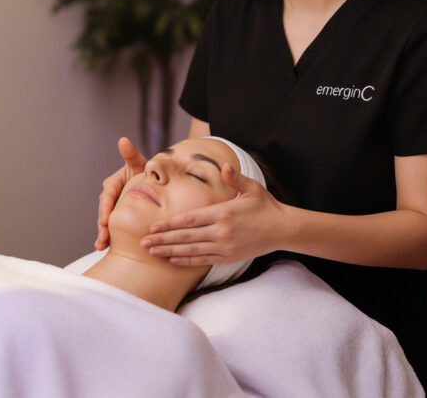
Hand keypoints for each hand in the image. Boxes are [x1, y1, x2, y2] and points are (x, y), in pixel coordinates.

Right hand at [95, 137, 146, 249]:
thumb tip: (123, 140)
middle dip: (102, 225)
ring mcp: (114, 207)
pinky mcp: (118, 216)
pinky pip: (111, 227)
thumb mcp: (140, 164)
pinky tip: (103, 247)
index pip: (108, 195)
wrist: (156, 183)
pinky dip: (107, 236)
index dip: (106, 208)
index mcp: (114, 183)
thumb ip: (132, 155)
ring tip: (101, 245)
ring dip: (103, 234)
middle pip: (104, 211)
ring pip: (106, 221)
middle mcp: (111, 196)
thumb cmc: (148, 172)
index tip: (105, 220)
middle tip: (103, 238)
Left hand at [140, 164, 289, 265]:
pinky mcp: (229, 257)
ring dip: (169, 252)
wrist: (283, 229)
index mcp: (223, 213)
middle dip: (162, 240)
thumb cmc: (265, 205)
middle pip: (185, 237)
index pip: (190, 220)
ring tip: (152, 253)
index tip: (152, 227)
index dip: (169, 224)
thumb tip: (225, 166)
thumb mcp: (252, 187)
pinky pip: (202, 260)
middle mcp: (221, 232)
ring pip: (191, 250)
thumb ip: (235, 177)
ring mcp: (225, 247)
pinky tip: (172, 259)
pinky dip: (186, 260)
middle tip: (143, 243)